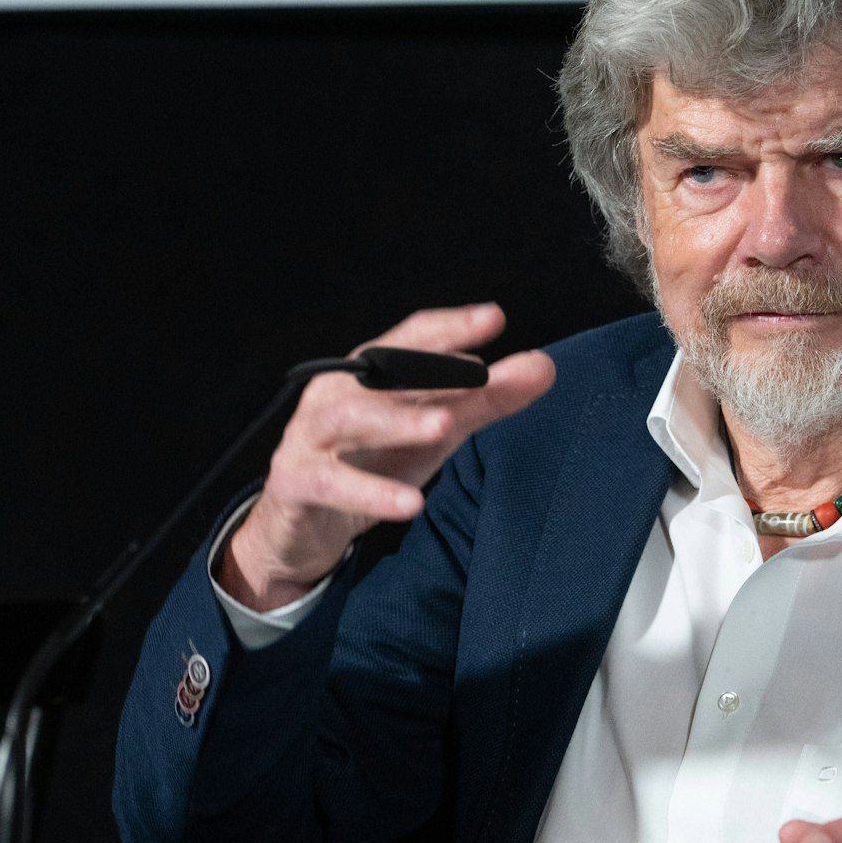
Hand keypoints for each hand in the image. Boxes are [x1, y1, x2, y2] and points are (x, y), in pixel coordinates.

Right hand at [219, 303, 554, 609]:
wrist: (303, 525)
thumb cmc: (372, 462)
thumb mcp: (435, 432)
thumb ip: (486, 400)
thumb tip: (544, 367)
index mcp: (369, 373)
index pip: (409, 338)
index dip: (450, 327)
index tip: (495, 318)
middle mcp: (336, 393)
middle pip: (378, 370)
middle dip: (427, 365)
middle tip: (480, 370)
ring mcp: (310, 435)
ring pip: (350, 418)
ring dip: (399, 421)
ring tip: (444, 426)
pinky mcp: (297, 481)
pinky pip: (333, 482)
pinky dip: (372, 493)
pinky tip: (411, 503)